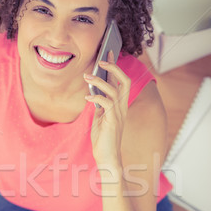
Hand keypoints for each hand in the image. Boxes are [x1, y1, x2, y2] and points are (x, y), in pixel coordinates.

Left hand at [83, 52, 130, 167]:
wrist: (107, 157)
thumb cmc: (103, 138)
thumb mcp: (100, 117)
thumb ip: (99, 105)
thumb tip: (93, 92)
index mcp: (120, 105)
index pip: (121, 81)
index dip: (115, 66)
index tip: (108, 52)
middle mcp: (122, 107)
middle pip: (124, 80)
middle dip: (113, 68)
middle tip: (100, 60)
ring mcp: (119, 114)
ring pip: (113, 90)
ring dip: (99, 81)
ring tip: (86, 77)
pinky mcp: (112, 121)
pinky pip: (106, 104)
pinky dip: (96, 98)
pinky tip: (87, 99)